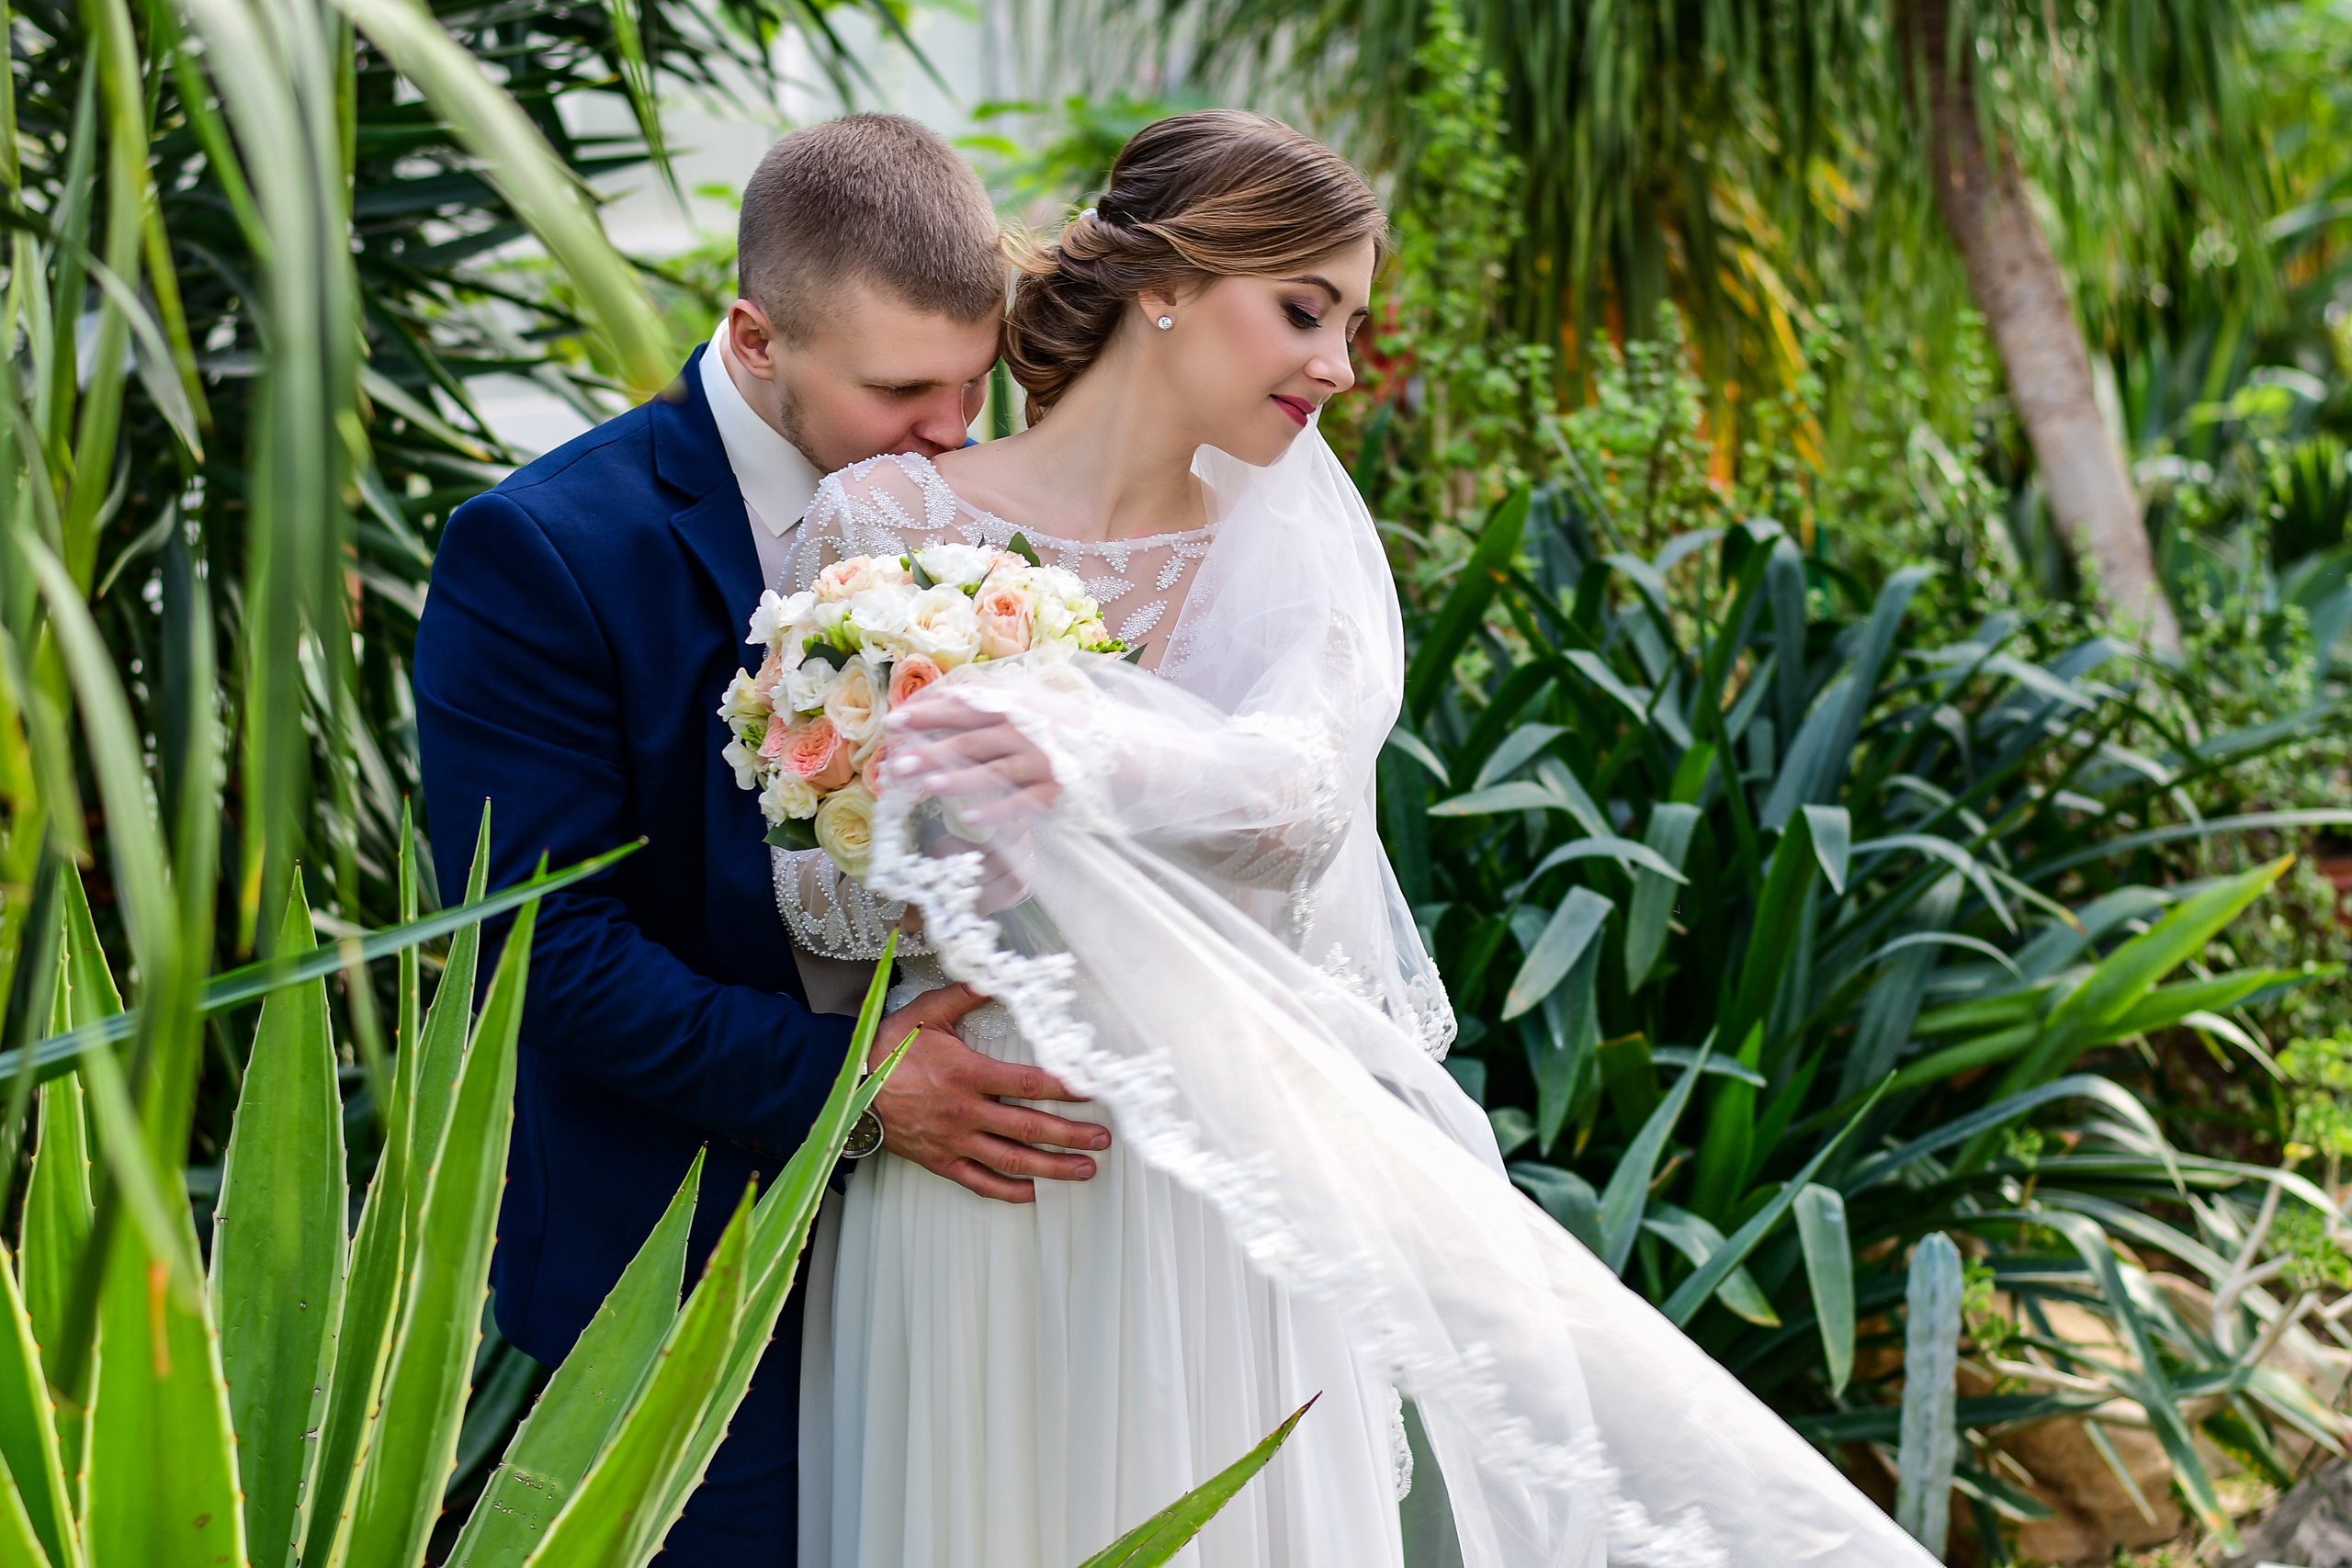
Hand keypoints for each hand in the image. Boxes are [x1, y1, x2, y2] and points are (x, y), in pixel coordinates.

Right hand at [868, 983, 1108, 1203]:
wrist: (846, 1086)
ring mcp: (954, 1141)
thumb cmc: (887, 1047)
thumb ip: (966, 994)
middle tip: (1103, 1140)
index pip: (1031, 1083)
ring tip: (1084, 1169)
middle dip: (1072, 1134)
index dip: (1067, 1087)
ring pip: (1012, 1160)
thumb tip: (997, 972)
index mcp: (968, 1074)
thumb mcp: (926, 1012)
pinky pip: (979, 1181)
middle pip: (1031, 1128)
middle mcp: (966, 1112)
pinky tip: (1032, 1193)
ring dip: (1053, 1167)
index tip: (1094, 1091)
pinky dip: (1007, 1191)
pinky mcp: (939, 1160)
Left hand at [884, 695, 1058, 825]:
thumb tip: (938, 701)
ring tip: (927, 788)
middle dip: (932, 752)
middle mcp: (1025, 730)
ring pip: (995, 771)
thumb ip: (987, 700)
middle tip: (897, 764)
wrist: (1117, 746)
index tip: (893, 722)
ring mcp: (1042, 761)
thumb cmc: (1058, 723)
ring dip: (960, 780)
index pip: (962, 706)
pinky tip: (971, 819)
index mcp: (1013, 704)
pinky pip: (1023, 802)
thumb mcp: (1026, 700)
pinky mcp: (1056, 790)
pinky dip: (998, 810)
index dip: (926, 713)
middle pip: (971, 740)